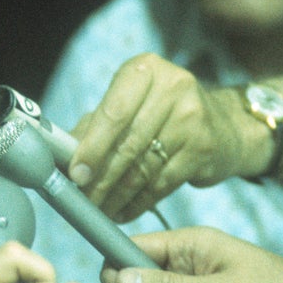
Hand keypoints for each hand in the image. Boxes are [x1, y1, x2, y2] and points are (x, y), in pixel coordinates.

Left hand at [66, 54, 246, 222]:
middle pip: (128, 143)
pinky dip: (138, 202)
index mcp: (144, 70)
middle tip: (83, 200)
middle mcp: (173, 86)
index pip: (113, 112)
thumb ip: (93, 127)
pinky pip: (162, 183)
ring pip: (143, 167)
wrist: (223, 126)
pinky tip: (124, 211)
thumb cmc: (160, 115)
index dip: (92, 147)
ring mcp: (193, 116)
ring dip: (117, 195)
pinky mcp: (204, 147)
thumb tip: (60, 157)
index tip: (75, 174)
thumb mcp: (128, 108)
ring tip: (99, 210)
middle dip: (101, 178)